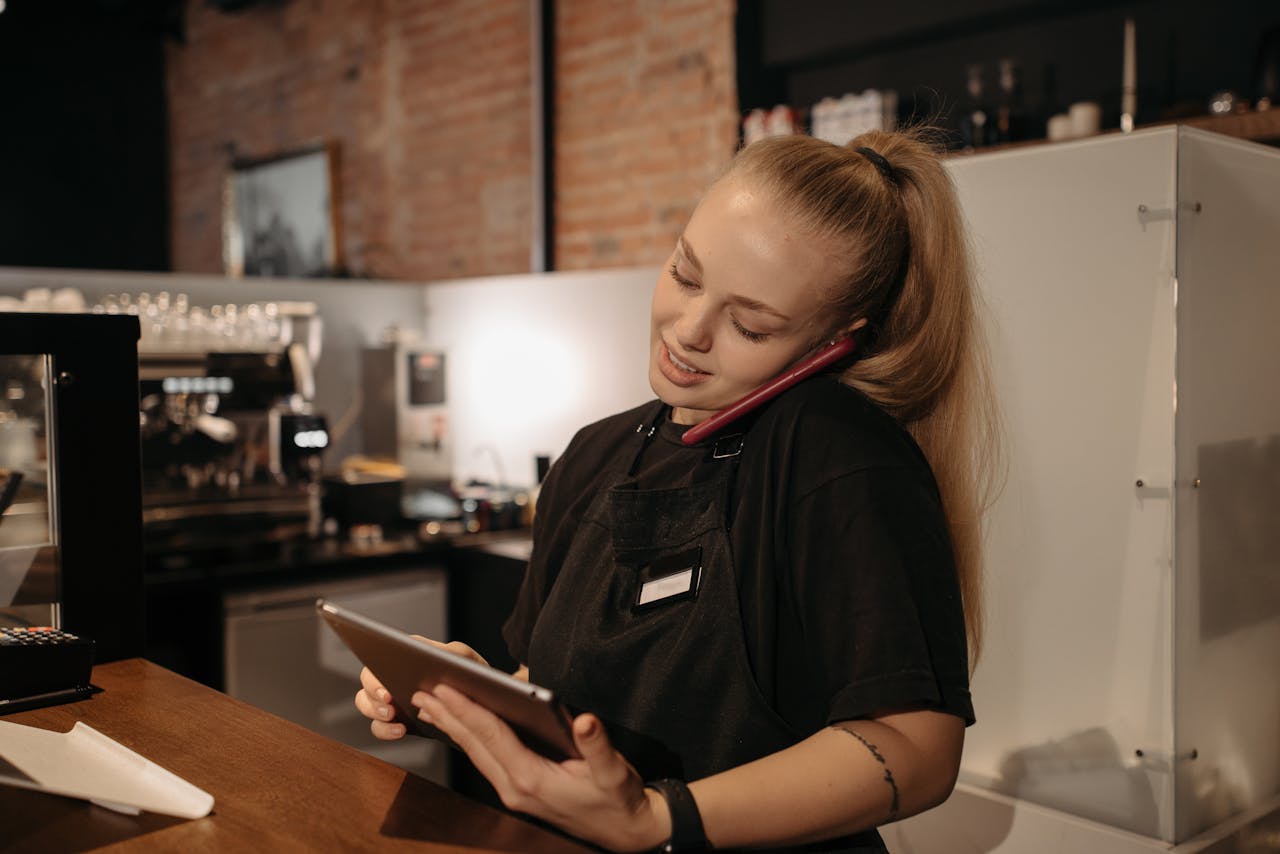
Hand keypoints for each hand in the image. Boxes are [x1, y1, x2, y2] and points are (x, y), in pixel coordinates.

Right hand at [353, 636, 490, 739]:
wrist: (478, 702)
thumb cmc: (470, 673)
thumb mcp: (465, 658)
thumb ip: (452, 653)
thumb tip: (436, 657)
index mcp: (407, 654)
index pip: (381, 655)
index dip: (377, 670)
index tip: (387, 686)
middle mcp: (394, 674)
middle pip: (367, 679)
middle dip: (372, 693)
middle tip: (388, 703)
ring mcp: (393, 698)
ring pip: (366, 703)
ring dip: (373, 711)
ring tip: (391, 716)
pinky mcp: (396, 720)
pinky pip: (378, 726)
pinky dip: (384, 730)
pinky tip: (399, 730)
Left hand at [414, 684, 670, 851]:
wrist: (625, 832)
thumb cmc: (618, 798)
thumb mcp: (614, 771)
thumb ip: (597, 745)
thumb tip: (585, 721)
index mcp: (532, 779)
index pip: (492, 736)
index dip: (467, 710)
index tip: (443, 688)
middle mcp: (515, 788)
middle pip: (473, 745)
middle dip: (447, 717)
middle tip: (420, 691)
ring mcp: (513, 793)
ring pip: (474, 754)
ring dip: (452, 728)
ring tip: (429, 706)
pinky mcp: (517, 793)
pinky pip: (484, 761)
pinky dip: (468, 740)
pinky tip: (460, 728)